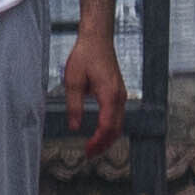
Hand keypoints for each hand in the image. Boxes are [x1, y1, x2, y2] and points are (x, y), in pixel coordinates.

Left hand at [53, 24, 123, 149]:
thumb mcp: (73, 81)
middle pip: (116, 129)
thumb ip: (74, 106)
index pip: (107, 126)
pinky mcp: (119, 92)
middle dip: (104, 144)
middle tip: (89, 155)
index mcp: (109, 95)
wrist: (97, 39)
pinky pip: (118, 116)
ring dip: (108, 138)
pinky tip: (101, 132)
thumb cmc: (84, 56)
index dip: (97, 141)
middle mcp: (120, 97)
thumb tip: (75, 127)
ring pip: (119, 124)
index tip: (86, 150)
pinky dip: (111, 128)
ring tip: (94, 147)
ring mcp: (122, 94)